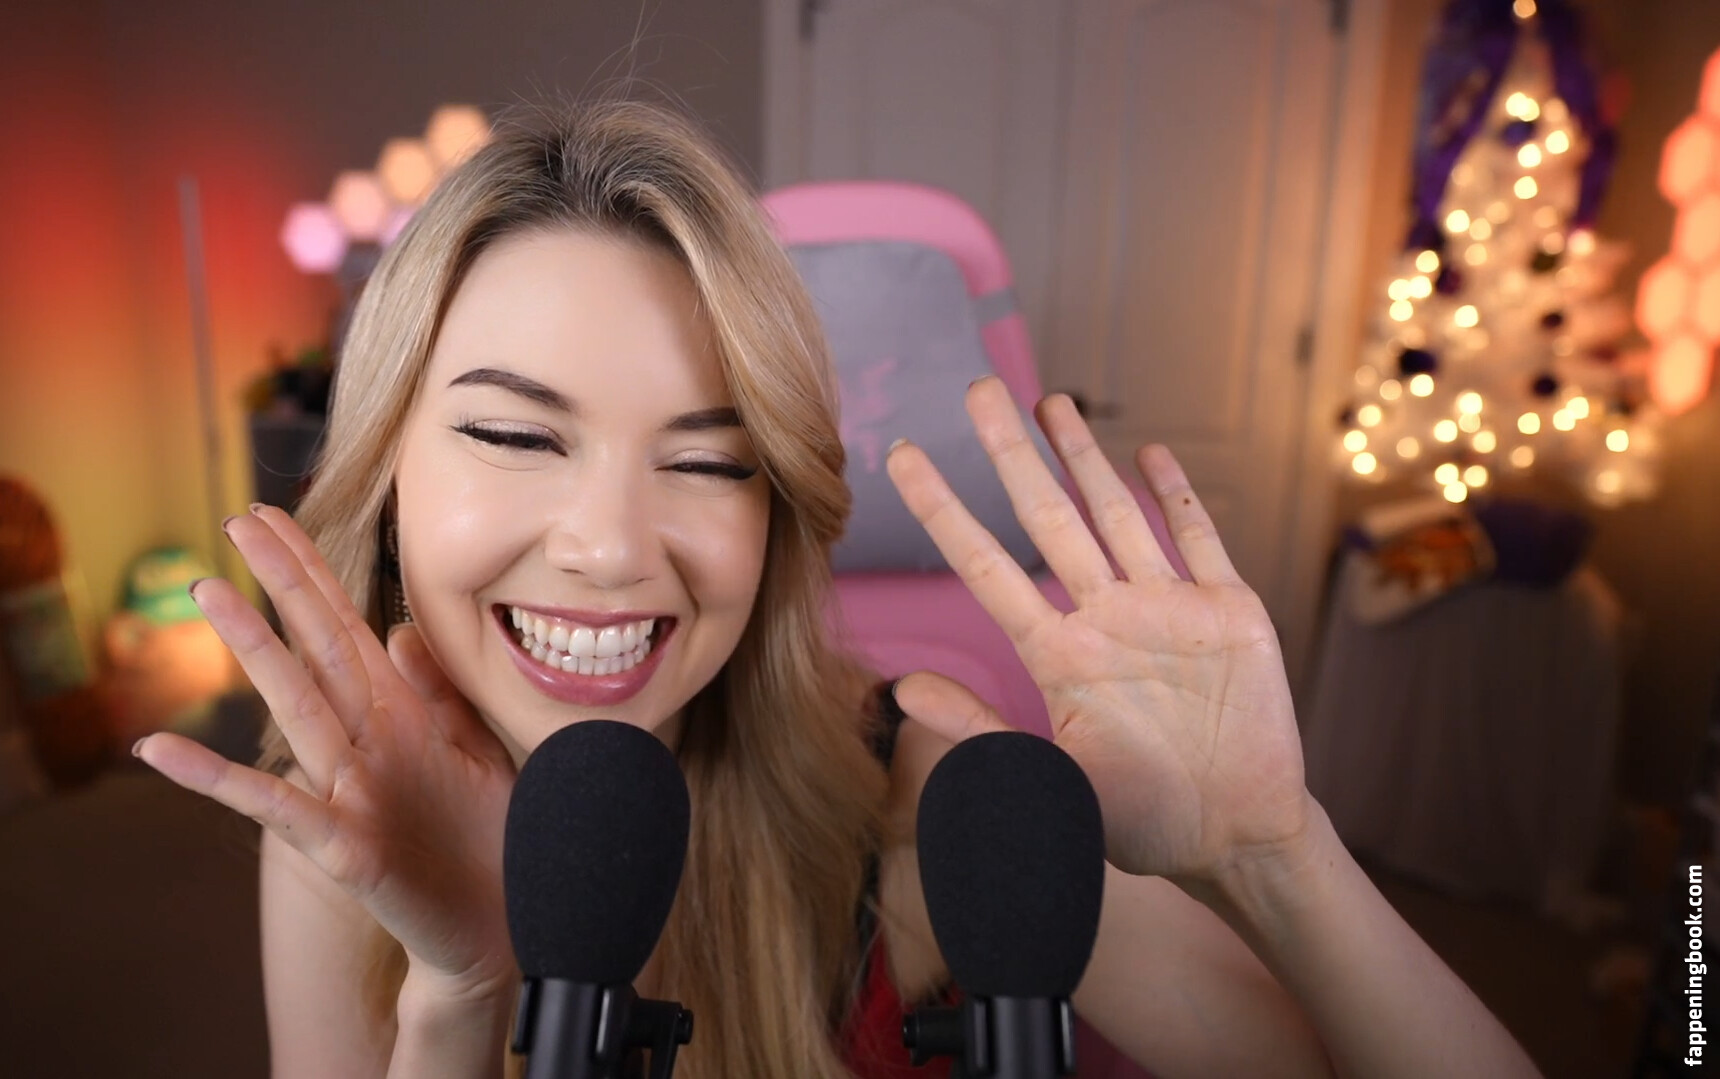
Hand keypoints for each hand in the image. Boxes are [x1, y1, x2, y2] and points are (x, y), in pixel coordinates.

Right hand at [135, 506, 519, 998]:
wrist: (503, 931)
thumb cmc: (491, 841)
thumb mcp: (476, 752)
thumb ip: (439, 693)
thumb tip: (399, 630)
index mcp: (400, 718)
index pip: (348, 628)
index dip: (314, 572)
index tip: (278, 517)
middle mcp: (365, 746)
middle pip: (315, 649)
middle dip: (282, 584)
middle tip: (239, 520)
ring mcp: (349, 793)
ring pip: (296, 707)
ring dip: (253, 649)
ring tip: (208, 593)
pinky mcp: (345, 848)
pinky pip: (276, 807)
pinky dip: (217, 779)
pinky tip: (161, 752)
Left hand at [884, 377, 1313, 885]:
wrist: (1237, 837)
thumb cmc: (1140, 819)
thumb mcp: (1051, 781)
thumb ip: (981, 731)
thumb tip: (900, 689)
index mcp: (1059, 655)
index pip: (987, 567)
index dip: (944, 510)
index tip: (904, 457)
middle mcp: (1105, 619)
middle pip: (1048, 517)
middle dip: (1011, 453)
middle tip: (978, 388)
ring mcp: (1168, 609)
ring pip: (1117, 513)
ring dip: (1085, 457)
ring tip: (1051, 402)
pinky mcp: (1230, 612)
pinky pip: (1199, 538)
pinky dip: (1177, 494)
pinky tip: (1148, 452)